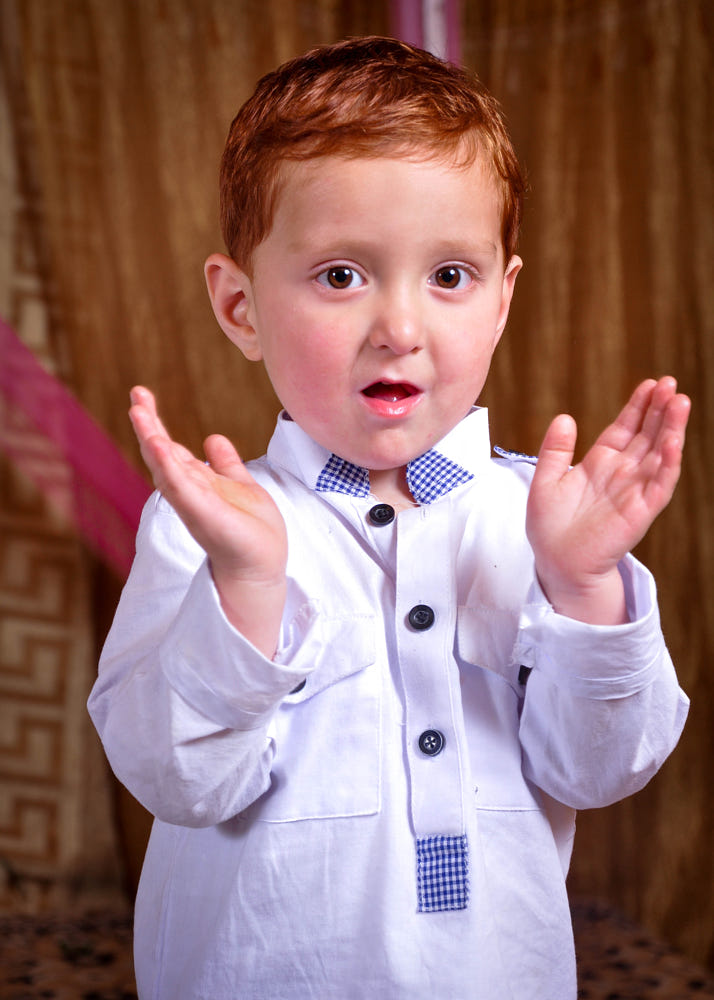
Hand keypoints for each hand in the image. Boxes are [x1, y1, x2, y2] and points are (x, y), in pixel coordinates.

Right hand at [129, 386, 286, 655]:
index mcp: (196, 483)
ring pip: (166, 467)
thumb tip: (212, 438)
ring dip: (152, 440)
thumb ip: (225, 464)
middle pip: (161, 453)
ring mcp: (193, 504)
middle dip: (148, 424)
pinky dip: (169, 468)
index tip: (141, 395)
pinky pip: (182, 489)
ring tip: (138, 412)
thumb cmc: (252, 532)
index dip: (155, 421)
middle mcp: (189, 492)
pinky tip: (160, 447)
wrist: (262, 566)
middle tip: (136, 394)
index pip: (170, 447)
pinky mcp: (203, 516)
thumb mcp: (239, 486)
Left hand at [526, 377, 689, 623]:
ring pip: (659, 454)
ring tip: (680, 402)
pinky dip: (668, 464)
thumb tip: (565, 417)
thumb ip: (555, 450)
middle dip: (660, 409)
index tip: (650, 383)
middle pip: (647, 435)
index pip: (625, 428)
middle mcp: (622, 474)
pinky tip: (674, 442)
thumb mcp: (545, 481)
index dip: (638, 406)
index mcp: (600, 463)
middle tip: (671, 383)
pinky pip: (659, 485)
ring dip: (671, 429)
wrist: (556, 564)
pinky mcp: (640, 512)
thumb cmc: (550, 527)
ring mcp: (634, 491)